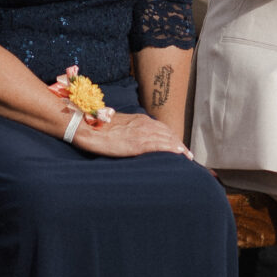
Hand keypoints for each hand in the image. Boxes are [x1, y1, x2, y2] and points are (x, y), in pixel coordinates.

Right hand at [75, 111, 189, 159]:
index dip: (172, 138)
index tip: (180, 147)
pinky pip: (160, 145)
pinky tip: (179, 154)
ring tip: (187, 157)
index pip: (162, 129)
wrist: (87, 126)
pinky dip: (172, 148)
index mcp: (140, 120)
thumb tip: (134, 139)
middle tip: (188, 155)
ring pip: (168, 139)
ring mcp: (142, 132)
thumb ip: (131, 131)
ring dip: (179, 147)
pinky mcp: (138, 142)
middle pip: (168, 134)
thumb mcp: (120, 126)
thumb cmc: (99, 127)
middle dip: (179, 144)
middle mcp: (144, 124)